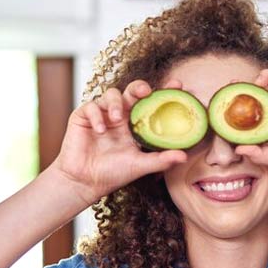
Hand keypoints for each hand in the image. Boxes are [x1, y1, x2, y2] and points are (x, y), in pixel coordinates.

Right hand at [49, 79, 187, 203]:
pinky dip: (96, 116)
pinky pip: (91, 106)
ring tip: (117, 119)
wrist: (84, 182)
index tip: (178, 85)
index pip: (151, 104)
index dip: (163, 93)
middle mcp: (121, 116)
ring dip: (116, 104)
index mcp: (135, 125)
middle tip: (145, 91)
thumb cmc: (113, 173)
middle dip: (139, 87)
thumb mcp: (140, 166)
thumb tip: (184, 156)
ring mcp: (102, 114)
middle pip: (132, 92)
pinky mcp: (83, 116)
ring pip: (112, 94)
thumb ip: (161, 160)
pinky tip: (100, 130)